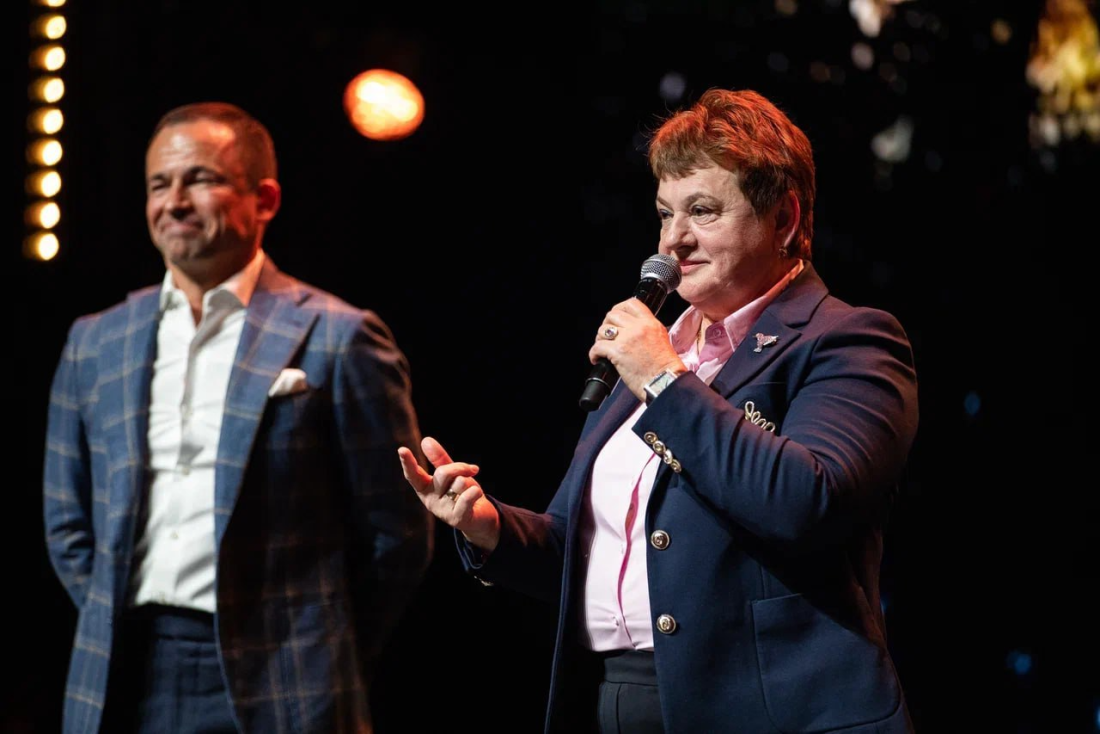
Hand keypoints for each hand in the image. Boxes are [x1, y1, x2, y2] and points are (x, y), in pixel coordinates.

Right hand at [398, 436, 500, 550]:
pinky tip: (477, 497)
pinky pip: (468, 495)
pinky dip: (476, 492)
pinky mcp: (456, 519)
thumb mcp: (451, 474)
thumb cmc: (462, 493)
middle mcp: (430, 500)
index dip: (408, 462)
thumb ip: (439, 459)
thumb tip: (425, 440)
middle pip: (443, 473)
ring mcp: (442, 511)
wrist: (480, 517)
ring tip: (470, 492)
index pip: (414, 474)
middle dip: (460, 468)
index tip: (402, 449)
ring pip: (459, 483)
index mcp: (425, 488)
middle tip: (472, 470)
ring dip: (470, 483)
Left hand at [588, 298, 685, 400]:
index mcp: (651, 323)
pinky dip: (594, 353)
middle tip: (607, 336)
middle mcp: (639, 327)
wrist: (665, 382)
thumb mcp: (661, 340)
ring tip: (603, 349)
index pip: (631, 303)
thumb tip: (630, 331)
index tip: (615, 318)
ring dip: (600, 339)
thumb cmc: (664, 369)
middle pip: (613, 315)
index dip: (619, 309)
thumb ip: (646, 331)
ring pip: (603, 329)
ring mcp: (628, 338)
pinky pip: (597, 347)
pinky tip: (597, 359)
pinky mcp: (618, 352)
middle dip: (607, 324)